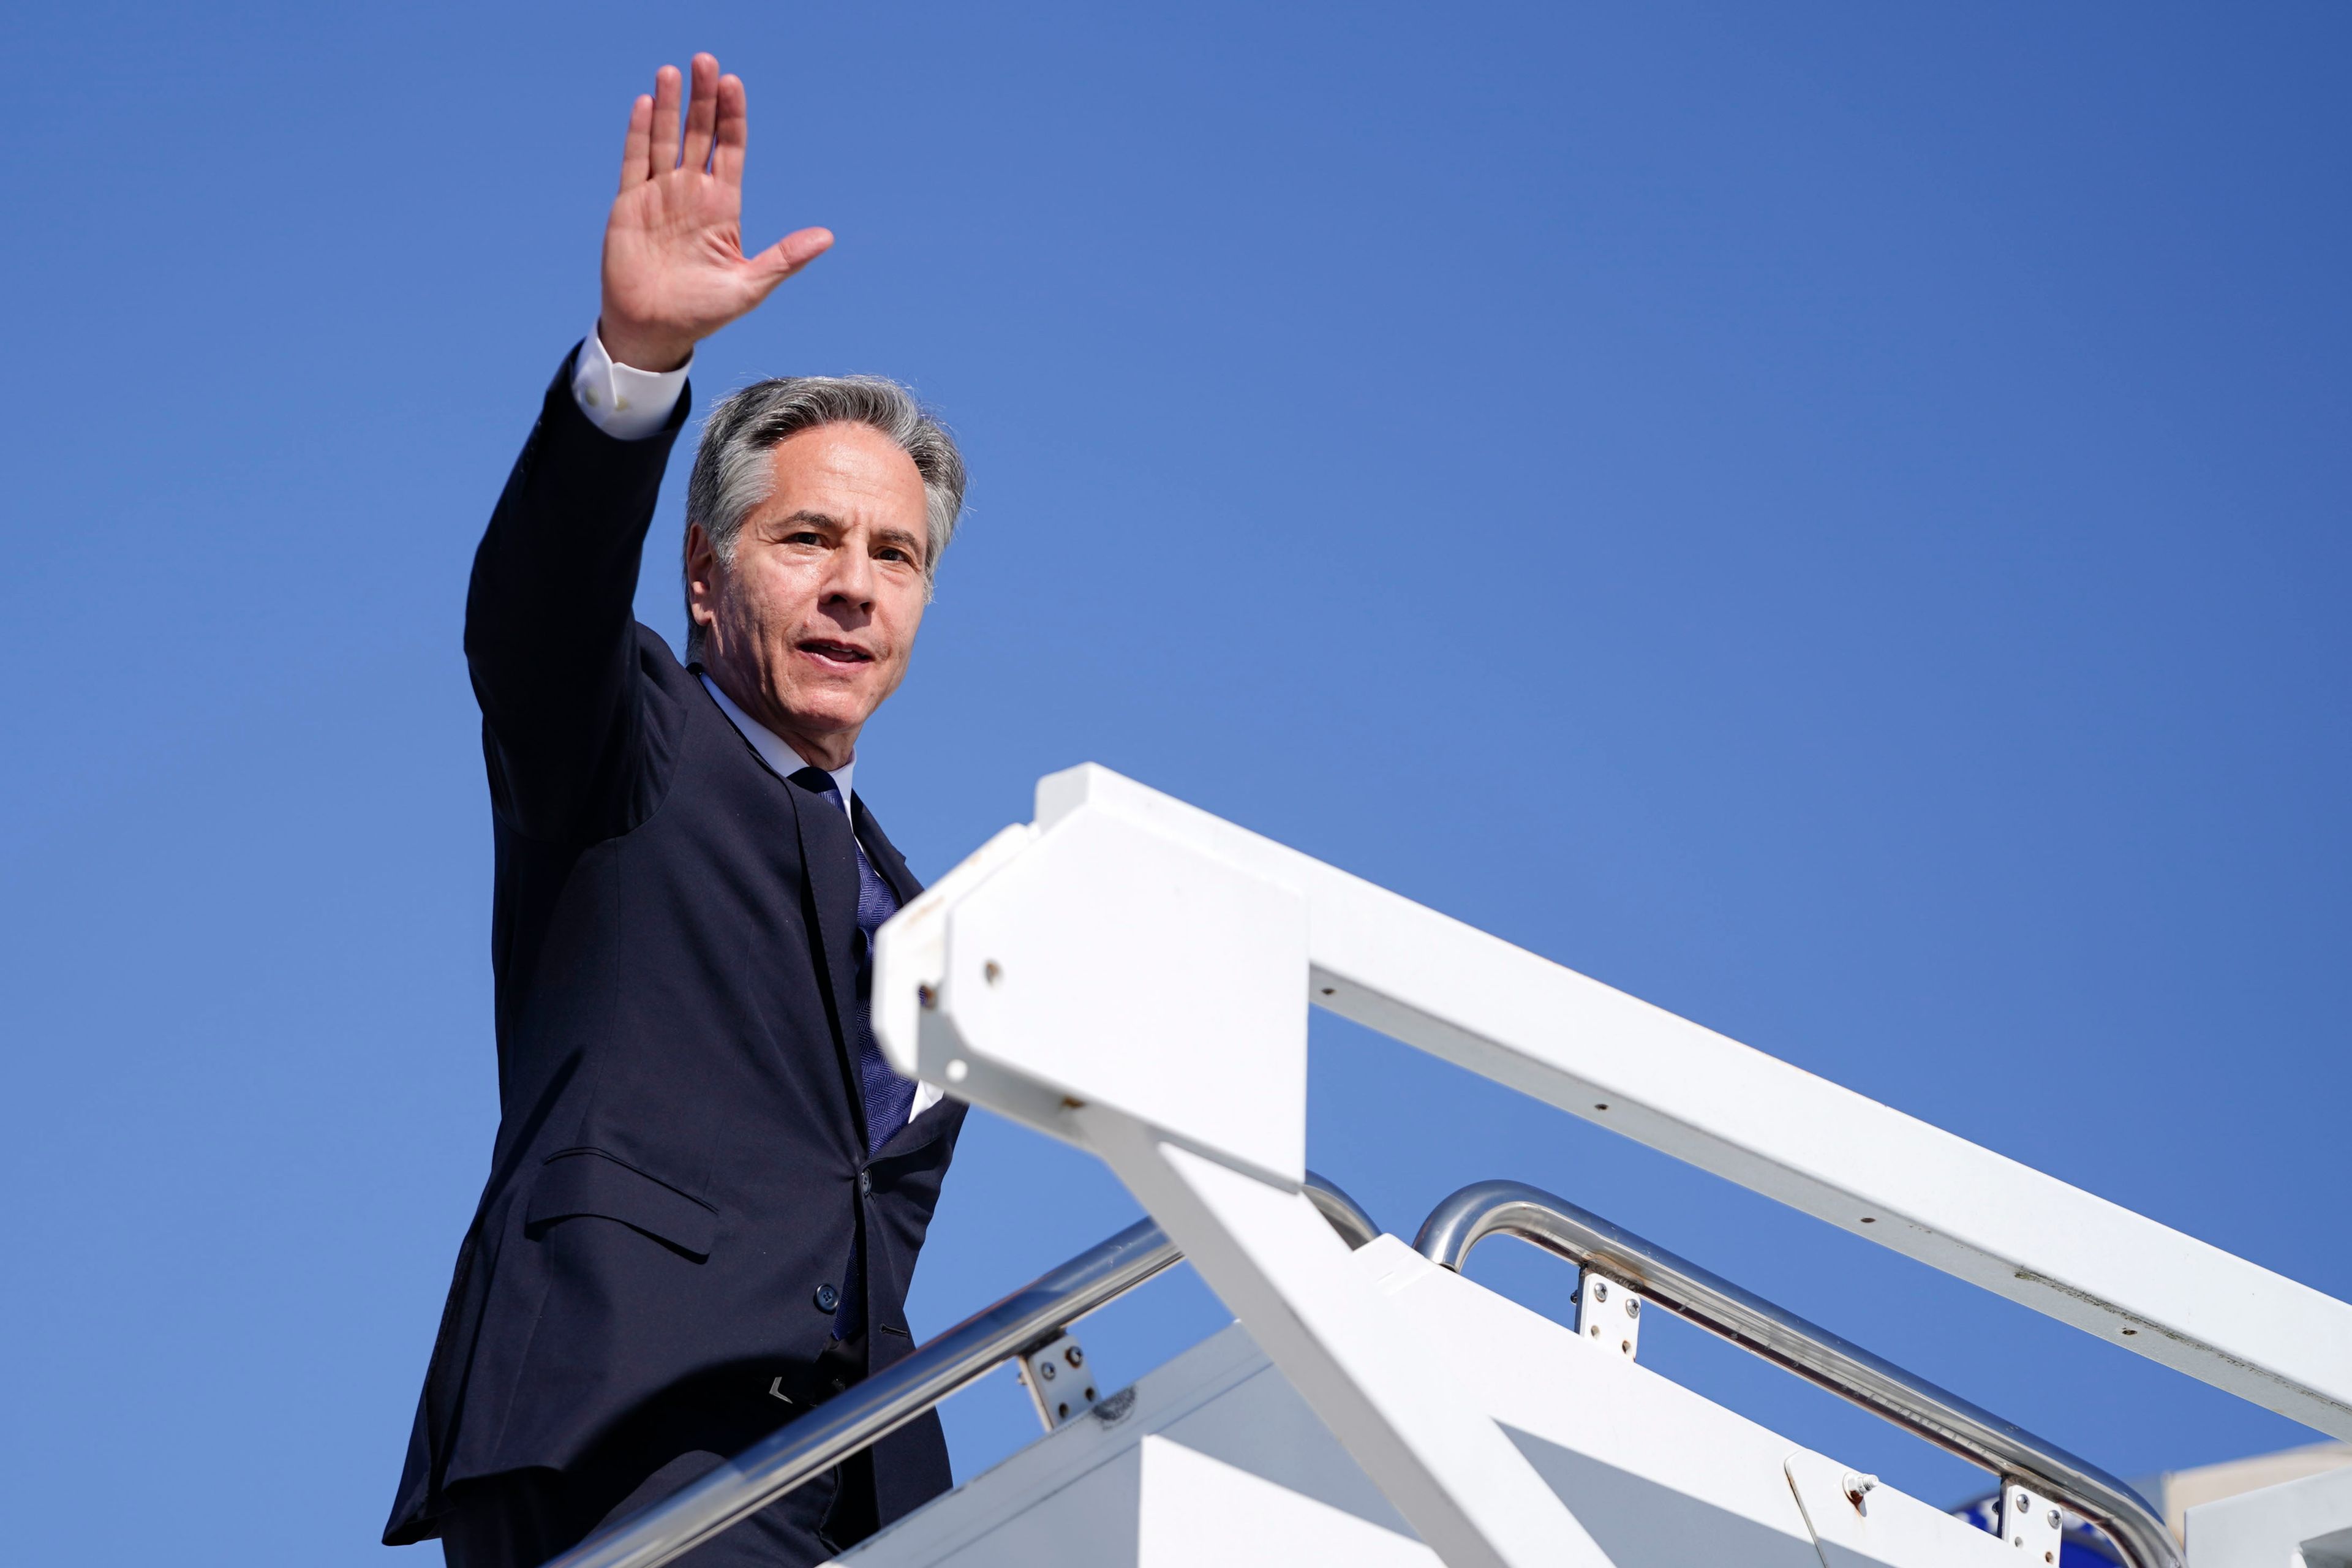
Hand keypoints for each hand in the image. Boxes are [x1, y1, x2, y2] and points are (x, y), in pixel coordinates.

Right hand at [598, 54, 833, 371]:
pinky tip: (646, 103)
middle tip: (706, 62)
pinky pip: (635, 161)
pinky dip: (640, 133)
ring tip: (673, 71)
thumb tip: (827, 237)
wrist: (653, 330)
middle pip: (698, 134)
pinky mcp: (629, 205)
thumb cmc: (702, 313)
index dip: (732, 118)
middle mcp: (691, 194)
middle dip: (702, 99)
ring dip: (668, 106)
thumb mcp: (750, 286)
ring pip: (665, 139)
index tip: (733, 85)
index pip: (730, 150)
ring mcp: (659, 196)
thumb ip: (785, 258)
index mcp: (722, 208)